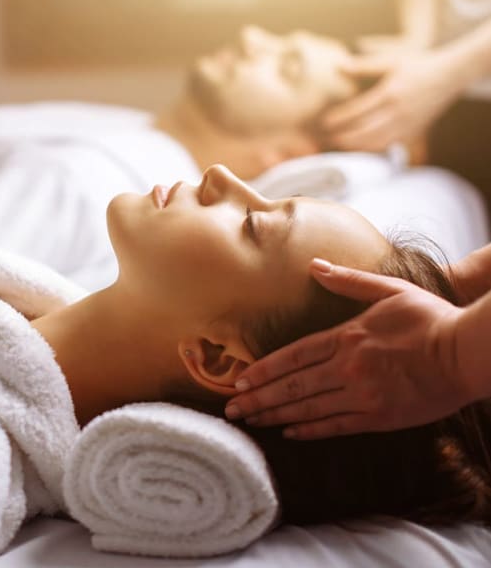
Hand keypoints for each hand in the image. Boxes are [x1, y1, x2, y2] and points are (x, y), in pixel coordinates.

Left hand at [224, 259, 468, 439]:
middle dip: (258, 399)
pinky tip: (289, 433)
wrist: (468, 352)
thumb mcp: (389, 289)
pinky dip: (310, 430)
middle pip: (291, 386)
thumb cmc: (430, 318)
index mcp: (346, 337)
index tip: (239, 381)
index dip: (262, 370)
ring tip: (250, 422)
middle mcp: (348, 367)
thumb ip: (348, 281)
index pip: (292, 356)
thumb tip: (315, 265)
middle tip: (231, 410)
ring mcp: (362, 394)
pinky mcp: (379, 416)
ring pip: (308, 408)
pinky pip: (336, 426)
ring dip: (275, 416)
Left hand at [322, 49, 463, 151]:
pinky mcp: (413, 132)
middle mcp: (398, 112)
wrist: (451, 75)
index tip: (324, 122)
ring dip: (355, 146)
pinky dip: (372, 149)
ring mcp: (407, 125)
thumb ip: (363, 65)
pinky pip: (389, 145)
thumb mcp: (391, 61)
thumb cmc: (418, 65)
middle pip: (364, 132)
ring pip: (376, 142)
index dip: (339, 119)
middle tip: (327, 138)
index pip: (358, 111)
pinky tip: (360, 147)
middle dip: (343, 137)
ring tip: (339, 144)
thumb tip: (338, 65)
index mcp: (390, 93)